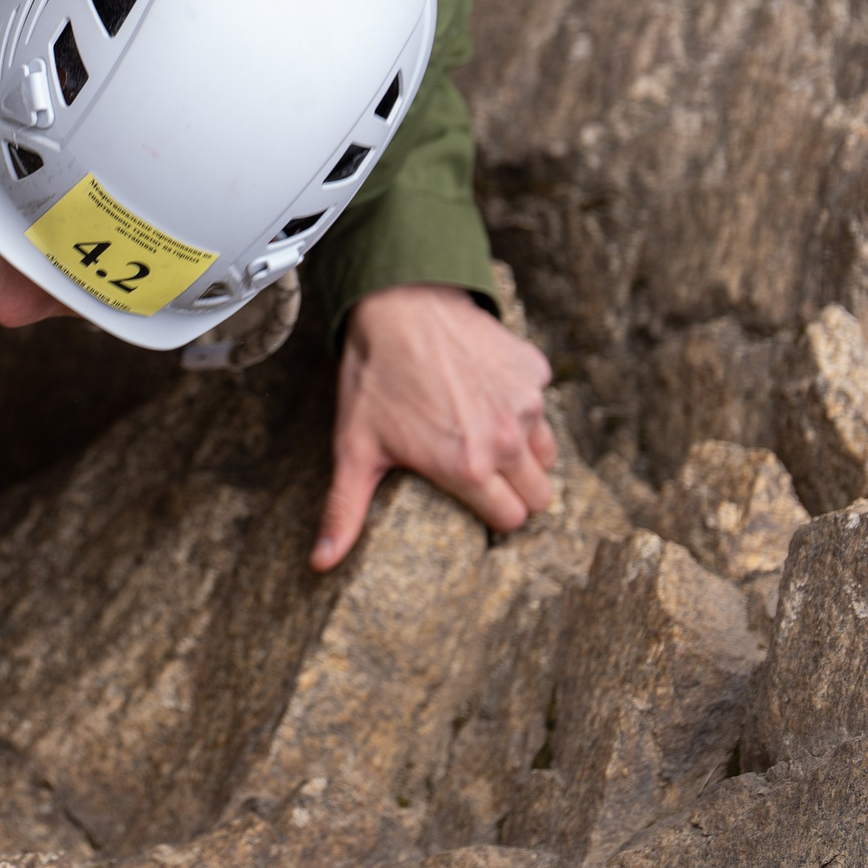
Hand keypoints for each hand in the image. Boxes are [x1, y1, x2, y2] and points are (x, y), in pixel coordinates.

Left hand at [312, 283, 555, 570]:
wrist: (399, 305)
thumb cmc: (374, 378)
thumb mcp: (353, 447)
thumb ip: (344, 510)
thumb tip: (321, 563)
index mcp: (467, 468)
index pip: (510, 520)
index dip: (493, 517)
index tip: (476, 505)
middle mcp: (506, 440)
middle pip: (539, 496)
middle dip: (516, 494)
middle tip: (482, 477)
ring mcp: (526, 403)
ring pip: (546, 452)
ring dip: (523, 452)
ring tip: (482, 437)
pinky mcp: (534, 371)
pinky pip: (540, 402)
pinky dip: (520, 404)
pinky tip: (483, 391)